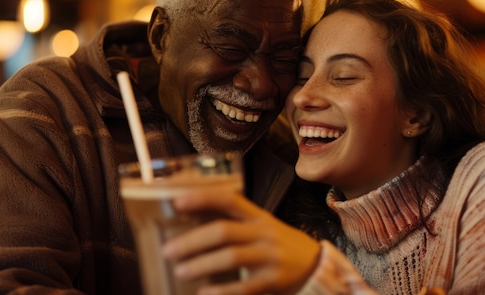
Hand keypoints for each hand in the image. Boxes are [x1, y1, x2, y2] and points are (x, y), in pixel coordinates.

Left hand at [162, 186, 320, 294]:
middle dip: (192, 241)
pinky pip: (245, 287)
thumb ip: (233, 223)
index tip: (177, 202)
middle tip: (169, 250)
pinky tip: (205, 293)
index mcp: (257, 216)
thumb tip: (191, 222)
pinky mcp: (274, 281)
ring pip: (232, 257)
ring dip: (202, 264)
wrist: (316, 265)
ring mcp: (270, 256)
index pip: (229, 200)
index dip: (203, 198)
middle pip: (224, 231)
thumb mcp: (260, 226)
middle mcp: (264, 232)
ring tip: (181, 271)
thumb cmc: (277, 244)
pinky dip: (222, 291)